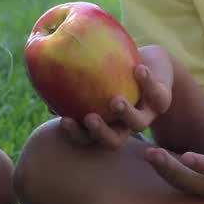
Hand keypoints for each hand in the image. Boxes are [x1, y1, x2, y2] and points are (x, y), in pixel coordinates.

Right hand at [59, 45, 173, 148]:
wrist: (151, 62)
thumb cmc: (113, 69)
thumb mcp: (93, 76)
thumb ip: (70, 82)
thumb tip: (41, 79)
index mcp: (107, 124)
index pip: (89, 138)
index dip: (77, 134)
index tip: (65, 120)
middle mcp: (126, 125)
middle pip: (115, 141)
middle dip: (102, 134)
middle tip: (90, 118)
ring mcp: (146, 114)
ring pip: (138, 124)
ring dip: (126, 114)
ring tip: (115, 100)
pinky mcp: (162, 99)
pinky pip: (156, 94)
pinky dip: (147, 83)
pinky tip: (137, 70)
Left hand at [146, 116, 203, 197]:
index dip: (203, 165)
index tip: (186, 155)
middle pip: (197, 184)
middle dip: (173, 170)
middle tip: (152, 153)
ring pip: (187, 188)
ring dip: (166, 173)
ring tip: (149, 154)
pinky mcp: (203, 192)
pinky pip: (183, 187)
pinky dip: (167, 175)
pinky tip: (154, 159)